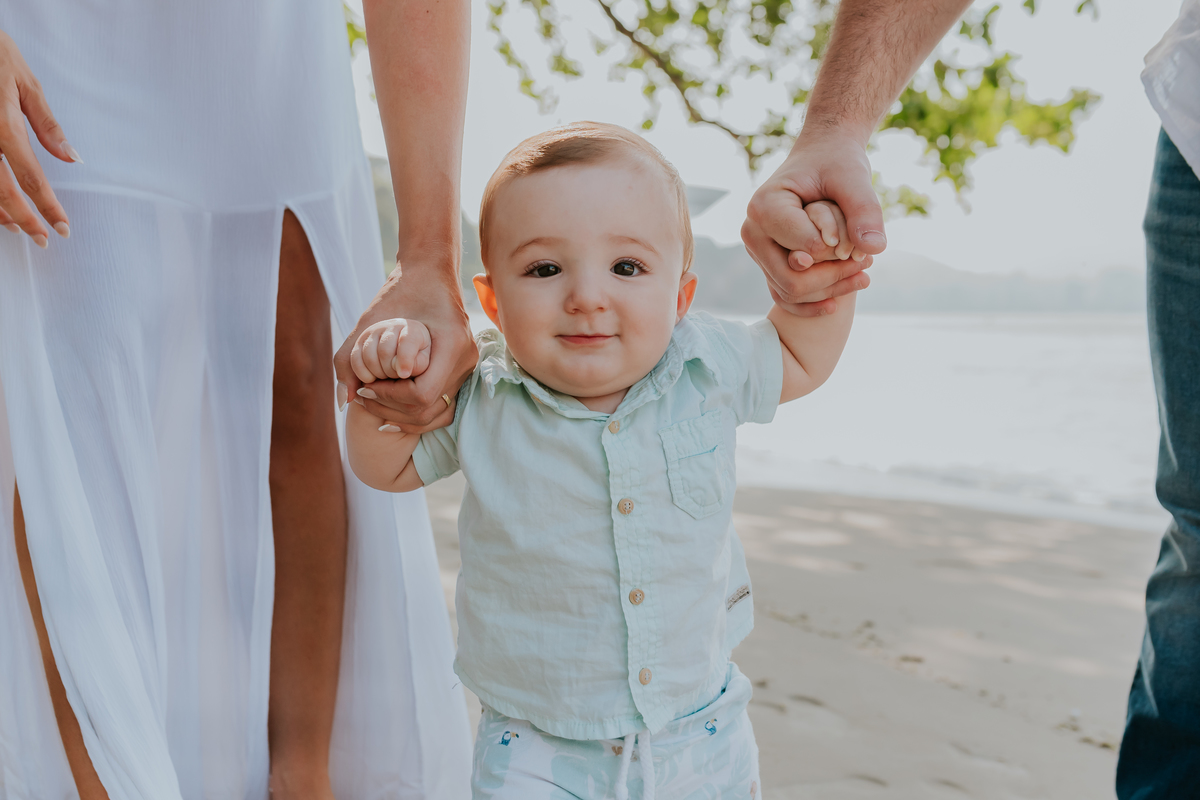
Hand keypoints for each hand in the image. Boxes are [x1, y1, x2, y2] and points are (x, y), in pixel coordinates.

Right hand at [0, 29, 79, 246]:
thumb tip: (71, 157)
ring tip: (17, 227)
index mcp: (4, 125)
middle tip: (44, 239)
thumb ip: (47, 125)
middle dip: (24, 219)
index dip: (48, 207)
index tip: (63, 228)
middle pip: (3, 191)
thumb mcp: (27, 83)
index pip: (32, 177)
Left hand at [334, 256, 476, 432]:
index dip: (389, 398)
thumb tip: (345, 403)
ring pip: (437, 414)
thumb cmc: (399, 292)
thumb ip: (348, 361)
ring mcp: (468, 367)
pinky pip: (442, 406)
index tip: (366, 386)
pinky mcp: (462, 370)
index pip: (420, 395)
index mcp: (451, 344)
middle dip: (391, 409)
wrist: (429, 273)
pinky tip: (393, 408)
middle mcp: (466, 359)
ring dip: (402, 415)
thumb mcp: (370, 322)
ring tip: (374, 401)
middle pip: (428, 409)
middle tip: (363, 396)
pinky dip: (416, 411)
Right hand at [743, 130, 885, 316]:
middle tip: (867, 264)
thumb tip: (873, 250)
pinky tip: (838, 303)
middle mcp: (753, 232)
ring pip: (790, 292)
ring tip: (863, 276)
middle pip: (791, 280)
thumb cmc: (836, 164)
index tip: (857, 236)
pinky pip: (784, 296)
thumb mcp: (854, 178)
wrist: (821, 158)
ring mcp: (758, 251)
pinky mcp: (768, 263)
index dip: (838, 250)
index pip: (805, 250)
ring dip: (829, 291)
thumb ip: (865, 210)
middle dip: (834, 277)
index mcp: (764, 207)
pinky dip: (811, 304)